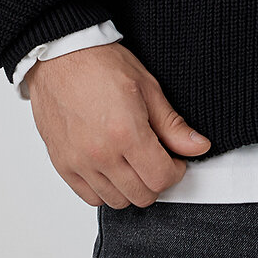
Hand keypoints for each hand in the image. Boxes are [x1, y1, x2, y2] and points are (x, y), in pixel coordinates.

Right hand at [24, 42, 211, 207]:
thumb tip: (197, 146)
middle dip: (156, 180)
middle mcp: (101, 154)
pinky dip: (106, 189)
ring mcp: (79, 163)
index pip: (161, 178)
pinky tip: (113, 168)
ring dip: (132, 187)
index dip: (176, 171)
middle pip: (142, 195)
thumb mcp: (147, 88)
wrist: (60, 56)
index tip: (175, 160)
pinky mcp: (63, 165)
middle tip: (157, 159)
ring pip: (117, 201)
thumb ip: (172, 124)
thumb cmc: (100, 64)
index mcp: (126, 133)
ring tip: (134, 162)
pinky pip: (91, 197)